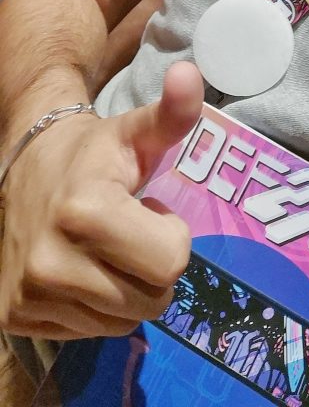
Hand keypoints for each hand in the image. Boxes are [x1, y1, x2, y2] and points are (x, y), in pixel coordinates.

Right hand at [0, 61, 203, 339]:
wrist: (24, 167)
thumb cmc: (94, 154)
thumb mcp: (136, 132)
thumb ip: (172, 114)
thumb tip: (191, 74)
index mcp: (86, 211)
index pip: (172, 263)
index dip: (172, 236)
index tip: (150, 211)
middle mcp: (51, 261)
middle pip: (151, 300)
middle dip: (154, 268)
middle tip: (132, 232)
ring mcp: (29, 295)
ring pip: (122, 322)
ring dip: (127, 289)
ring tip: (106, 249)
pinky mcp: (16, 318)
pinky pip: (89, 333)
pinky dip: (96, 306)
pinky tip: (83, 268)